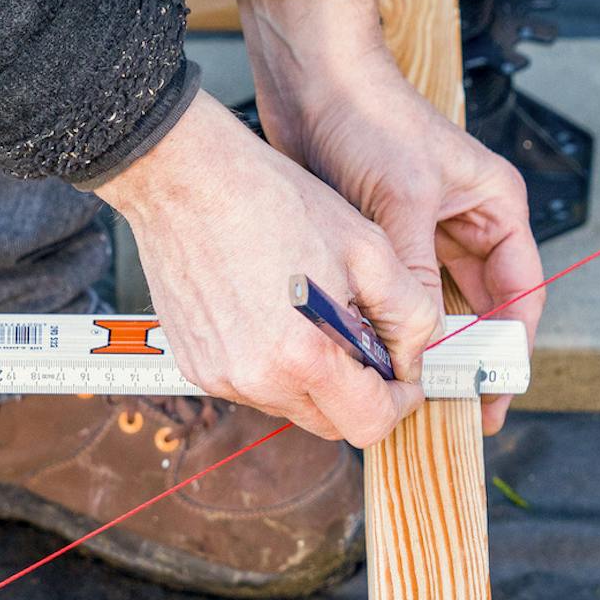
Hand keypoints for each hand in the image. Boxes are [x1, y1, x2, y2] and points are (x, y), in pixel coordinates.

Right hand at [98, 90, 440, 446]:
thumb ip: (409, 314)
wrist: (187, 175)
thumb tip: (412, 357)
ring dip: (318, 377)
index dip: (400, 403)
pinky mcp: (197, 364)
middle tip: (367, 339)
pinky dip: (278, 363)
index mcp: (303, 357)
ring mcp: (220, 376)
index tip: (405, 377)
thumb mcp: (368, 248)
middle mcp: (257, 379)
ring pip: (293, 404)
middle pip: (332, 423)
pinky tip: (277, 312)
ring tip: (318, 314)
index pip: (370, 425)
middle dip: (362, 393)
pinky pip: (255, 384)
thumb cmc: (272, 200)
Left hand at [239, 0, 545, 435]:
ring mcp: (428, 233)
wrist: (311, 78)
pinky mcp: (387, 238)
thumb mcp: (400, 200)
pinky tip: (384, 358)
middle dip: (470, 358)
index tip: (495, 396)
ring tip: (418, 394)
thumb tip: (423, 340)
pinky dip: (396, 326)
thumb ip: (416, 272)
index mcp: (497, 207)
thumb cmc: (369, 117)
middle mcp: (469, 224)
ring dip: (430, 346)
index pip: (521, 295)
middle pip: (485, 309)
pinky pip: (401, 297)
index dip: (510, 350)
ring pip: (440, 308)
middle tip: (456, 411)